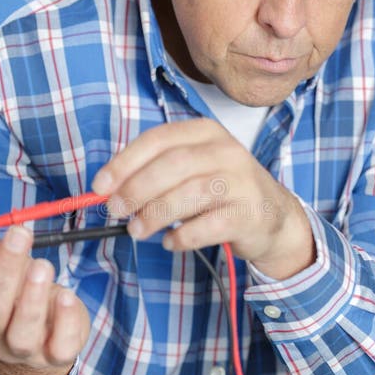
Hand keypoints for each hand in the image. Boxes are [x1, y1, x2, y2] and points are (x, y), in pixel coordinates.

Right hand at [0, 226, 89, 374]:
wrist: (48, 332)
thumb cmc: (20, 295)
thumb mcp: (2, 276)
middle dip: (5, 271)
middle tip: (19, 237)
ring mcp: (24, 353)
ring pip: (23, 333)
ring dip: (32, 296)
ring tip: (42, 265)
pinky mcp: (55, 356)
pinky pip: (59, 345)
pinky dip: (65, 319)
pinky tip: (66, 294)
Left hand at [92, 118, 315, 279]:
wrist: (274, 216)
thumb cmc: (221, 191)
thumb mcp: (191, 169)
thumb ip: (153, 172)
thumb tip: (107, 190)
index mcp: (205, 132)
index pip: (158, 139)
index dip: (125, 162)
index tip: (100, 186)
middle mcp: (226, 151)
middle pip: (172, 165)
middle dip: (136, 189)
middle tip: (115, 211)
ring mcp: (241, 182)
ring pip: (189, 194)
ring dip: (155, 215)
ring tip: (137, 231)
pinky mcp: (249, 214)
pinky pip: (208, 226)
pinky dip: (183, 237)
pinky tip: (171, 243)